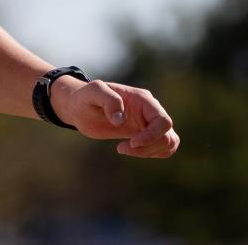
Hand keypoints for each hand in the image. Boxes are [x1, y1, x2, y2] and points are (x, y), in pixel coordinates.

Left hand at [52, 78, 179, 157]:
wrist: (79, 107)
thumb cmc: (85, 97)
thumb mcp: (92, 92)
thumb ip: (107, 100)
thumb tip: (120, 119)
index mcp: (141, 99)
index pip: (163, 121)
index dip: (152, 136)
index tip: (132, 143)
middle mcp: (149, 110)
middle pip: (167, 134)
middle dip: (148, 147)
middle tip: (122, 148)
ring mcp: (148, 122)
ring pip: (168, 142)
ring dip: (150, 152)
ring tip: (123, 149)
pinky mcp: (144, 133)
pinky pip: (163, 147)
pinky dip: (152, 153)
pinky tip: (130, 150)